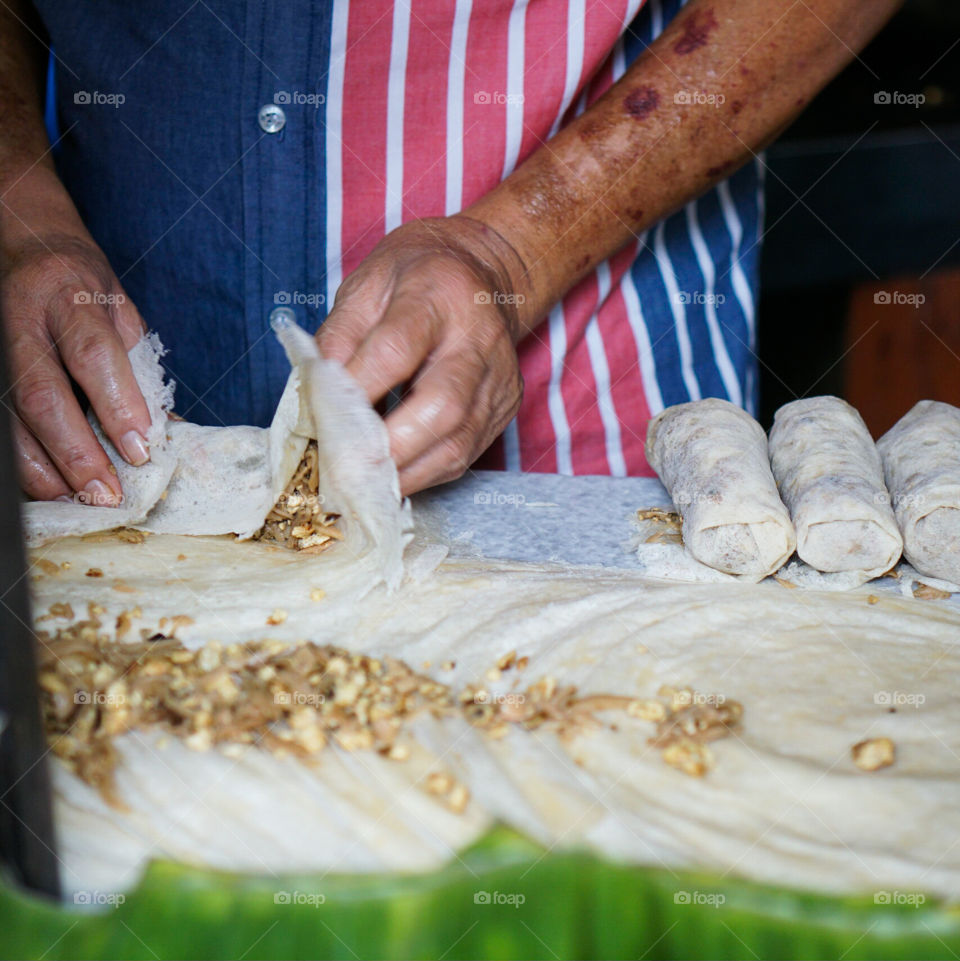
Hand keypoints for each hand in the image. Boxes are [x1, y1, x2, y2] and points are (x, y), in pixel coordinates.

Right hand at [1, 225, 151, 504]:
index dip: (117, 407)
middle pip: (44, 396)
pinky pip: (2, 426)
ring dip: (45, 470)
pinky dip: (24, 462)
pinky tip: (50, 488)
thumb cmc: (82, 287)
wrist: (25, 247)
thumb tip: (166, 431)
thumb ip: (139, 368)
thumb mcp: (120, 312)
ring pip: (11, 419)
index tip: (141, 450)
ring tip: (79, 502)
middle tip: (106, 493)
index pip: (94, 356)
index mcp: (68, 299)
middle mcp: (21, 324)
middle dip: (77, 453)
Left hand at [317, 217, 527, 495]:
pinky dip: (422, 473)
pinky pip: (463, 455)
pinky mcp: (503, 410)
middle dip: (388, 446)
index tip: (321, 417)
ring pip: (457, 444)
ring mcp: (498, 381)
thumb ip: (339, 336)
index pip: (396, 350)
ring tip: (360, 484)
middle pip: (441, 407)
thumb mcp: (367, 284)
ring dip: (404, 472)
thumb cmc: (416, 278)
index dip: (357, 390)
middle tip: (344, 468)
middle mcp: (480, 341)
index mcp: (440, 295)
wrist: (482, 274)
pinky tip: (390, 476)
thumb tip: (316, 395)